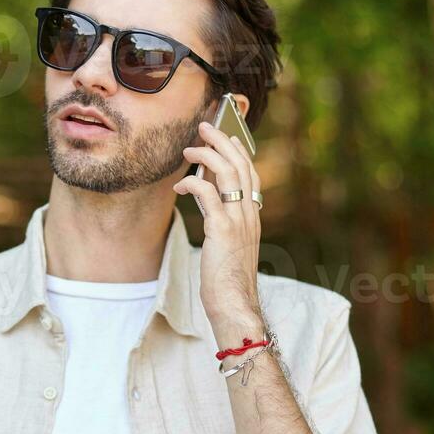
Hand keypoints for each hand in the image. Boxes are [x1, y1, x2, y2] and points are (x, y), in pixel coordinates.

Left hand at [173, 119, 263, 323]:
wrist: (234, 306)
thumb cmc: (227, 281)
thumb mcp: (227, 246)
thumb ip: (222, 221)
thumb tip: (206, 196)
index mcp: (253, 218)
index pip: (251, 175)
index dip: (239, 153)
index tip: (229, 137)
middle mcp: (249, 215)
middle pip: (240, 165)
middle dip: (221, 142)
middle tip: (204, 127)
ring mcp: (238, 221)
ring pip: (227, 173)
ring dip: (206, 155)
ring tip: (189, 149)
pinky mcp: (222, 230)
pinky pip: (207, 194)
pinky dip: (192, 184)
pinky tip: (180, 187)